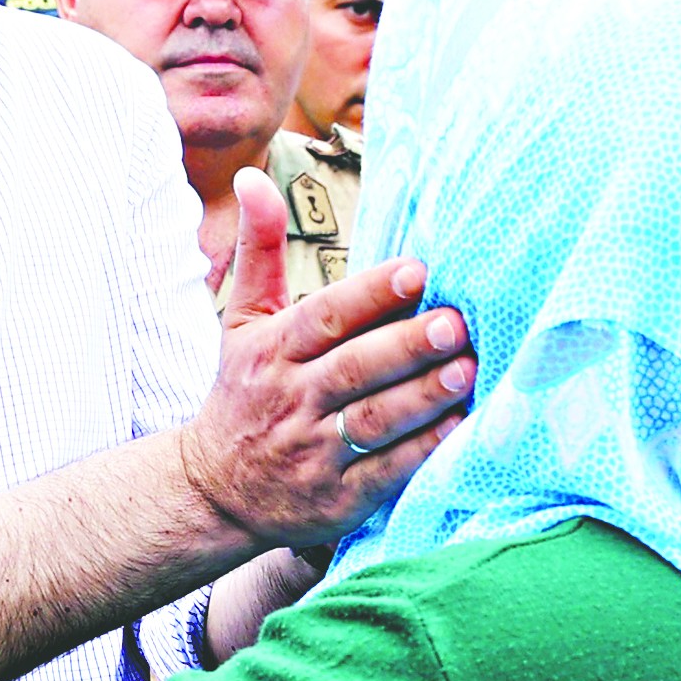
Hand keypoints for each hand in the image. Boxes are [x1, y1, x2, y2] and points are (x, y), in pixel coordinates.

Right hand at [178, 171, 473, 552]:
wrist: (213, 491)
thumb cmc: (242, 392)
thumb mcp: (241, 321)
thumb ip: (259, 250)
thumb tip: (252, 178)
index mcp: (269, 351)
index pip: (322, 318)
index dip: (368, 294)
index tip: (416, 271)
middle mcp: (288, 401)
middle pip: (353, 368)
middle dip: (406, 346)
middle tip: (456, 323)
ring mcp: (312, 454)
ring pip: (371, 421)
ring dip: (421, 396)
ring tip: (466, 370)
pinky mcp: (335, 501)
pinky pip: (384, 474)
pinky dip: (420, 451)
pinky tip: (458, 427)